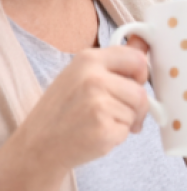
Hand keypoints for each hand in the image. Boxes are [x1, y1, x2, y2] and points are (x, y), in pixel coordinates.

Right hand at [12, 44, 150, 172]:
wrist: (36, 147)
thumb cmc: (62, 110)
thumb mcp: (81, 75)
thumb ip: (114, 62)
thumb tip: (145, 43)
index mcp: (88, 60)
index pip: (137, 59)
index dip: (141, 74)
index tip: (134, 84)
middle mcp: (93, 79)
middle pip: (140, 91)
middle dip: (135, 106)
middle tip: (116, 113)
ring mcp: (97, 105)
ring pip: (136, 111)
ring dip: (126, 121)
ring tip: (100, 123)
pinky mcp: (103, 130)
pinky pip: (127, 131)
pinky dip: (118, 136)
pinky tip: (97, 135)